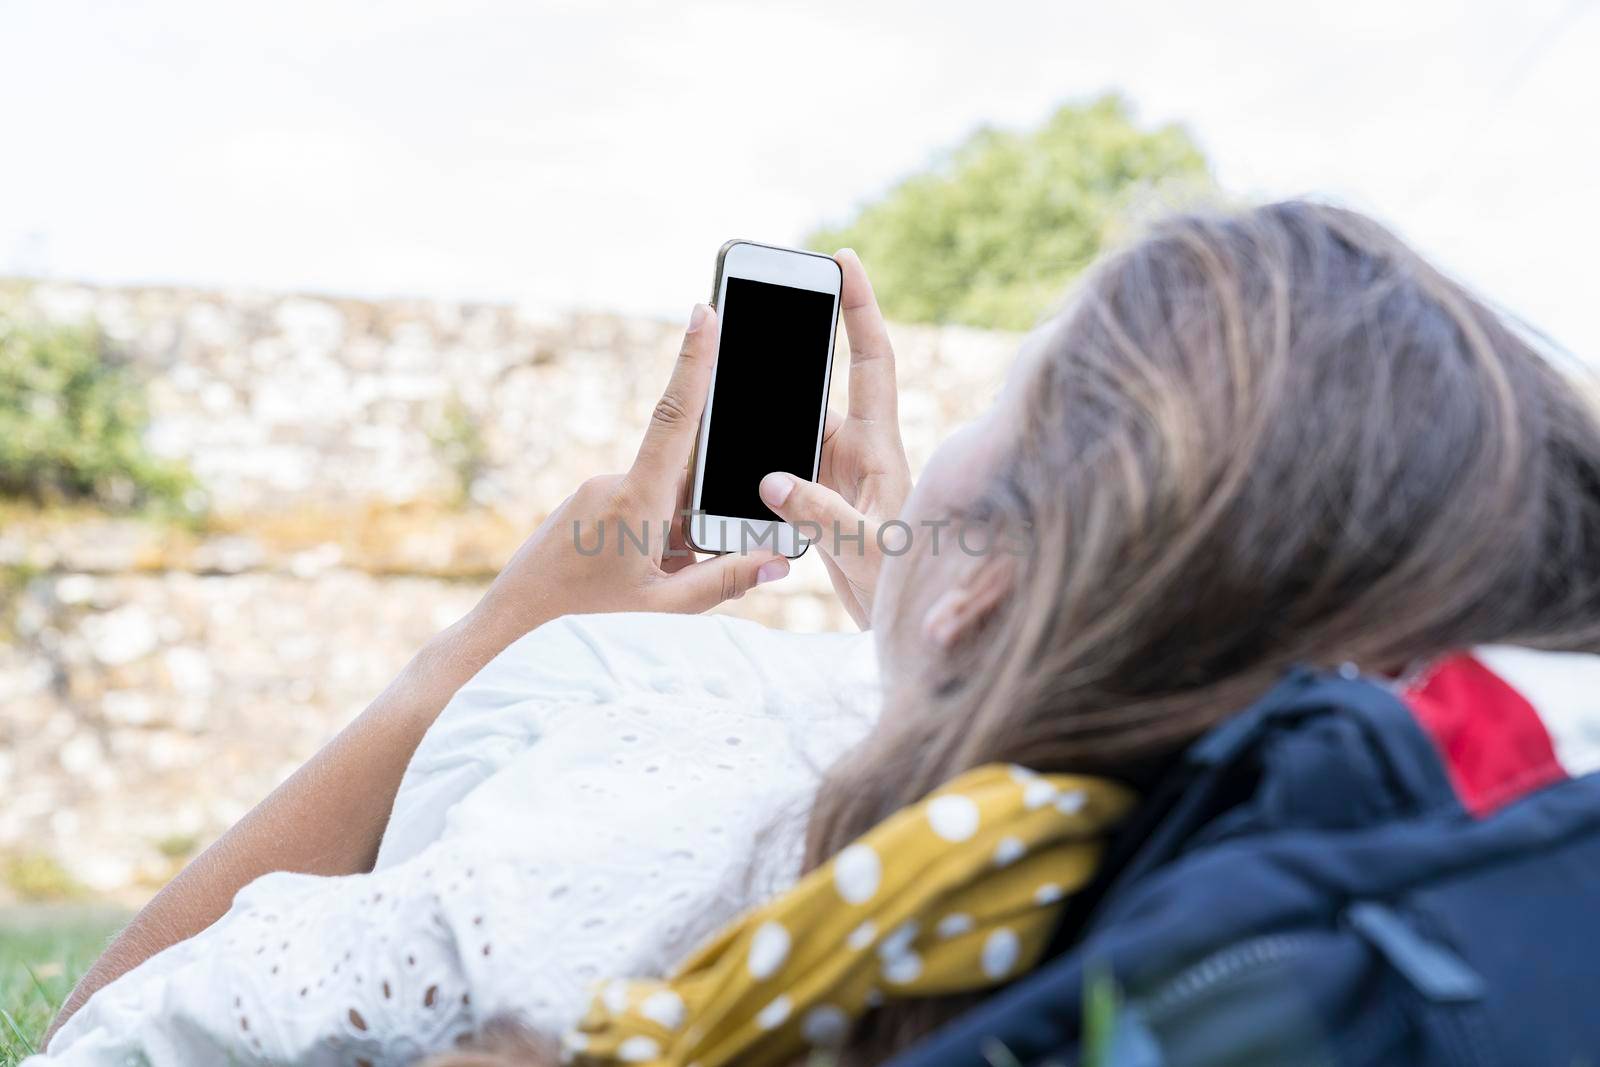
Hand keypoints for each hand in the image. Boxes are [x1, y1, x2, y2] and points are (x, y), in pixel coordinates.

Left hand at [471, 304, 789, 650]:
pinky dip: (652, 537)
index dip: (693, 362)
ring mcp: (599, 488)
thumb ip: (725, 582)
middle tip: (677, 563)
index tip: (704, 313)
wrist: (515, 613)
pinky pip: (640, 504)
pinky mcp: (589, 498)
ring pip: (663, 497)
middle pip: (685, 478)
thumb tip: (779, 561)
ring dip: (673, 536)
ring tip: (644, 579)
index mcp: (638, 499)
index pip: (675, 417)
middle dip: (700, 518)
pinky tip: (632, 573)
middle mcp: (617, 482)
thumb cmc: (588, 614)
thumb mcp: (664, 606)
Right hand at [758, 249, 910, 627]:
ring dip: (764, 404)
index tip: (843, 260)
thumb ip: (822, 514)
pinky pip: (781, 457)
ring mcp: (838, 470)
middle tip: (756, 301)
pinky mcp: (819, 493)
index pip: (872, 361)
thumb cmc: (899, 585)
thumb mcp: (865, 550)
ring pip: (793, 420)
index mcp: (880, 448)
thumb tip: (773, 477)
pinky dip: (755, 448)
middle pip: (823, 378)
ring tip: (722, 374)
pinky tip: (722, 444)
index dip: (860, 308)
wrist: (902, 623)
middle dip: (793, 340)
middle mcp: (860, 449)